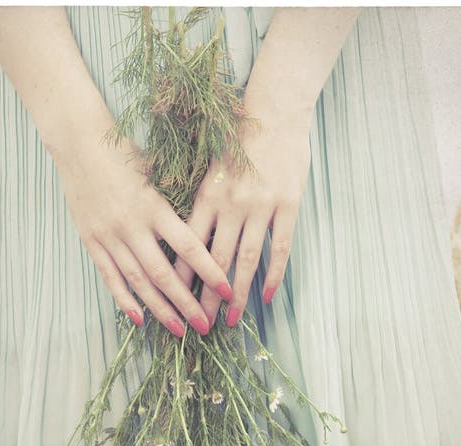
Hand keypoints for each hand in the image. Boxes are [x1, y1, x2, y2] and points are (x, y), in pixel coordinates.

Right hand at [54, 127, 233, 336]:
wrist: (78, 142)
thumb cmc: (126, 154)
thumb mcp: (158, 173)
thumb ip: (179, 203)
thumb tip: (211, 230)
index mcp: (155, 206)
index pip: (190, 247)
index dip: (210, 272)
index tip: (228, 291)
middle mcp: (132, 225)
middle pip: (165, 274)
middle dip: (187, 304)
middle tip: (205, 326)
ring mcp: (109, 236)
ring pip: (139, 282)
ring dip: (161, 310)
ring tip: (179, 330)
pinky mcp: (91, 241)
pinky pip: (111, 277)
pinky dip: (125, 300)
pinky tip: (140, 319)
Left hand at [176, 111, 311, 326]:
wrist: (275, 107)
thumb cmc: (238, 134)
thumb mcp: (209, 164)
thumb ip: (200, 199)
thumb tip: (181, 232)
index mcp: (208, 194)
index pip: (189, 244)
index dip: (181, 276)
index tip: (173, 300)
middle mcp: (232, 204)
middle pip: (215, 260)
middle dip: (206, 296)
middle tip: (200, 324)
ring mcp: (262, 206)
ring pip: (247, 260)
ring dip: (238, 294)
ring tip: (232, 320)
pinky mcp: (288, 205)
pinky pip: (281, 248)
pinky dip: (274, 275)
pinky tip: (267, 296)